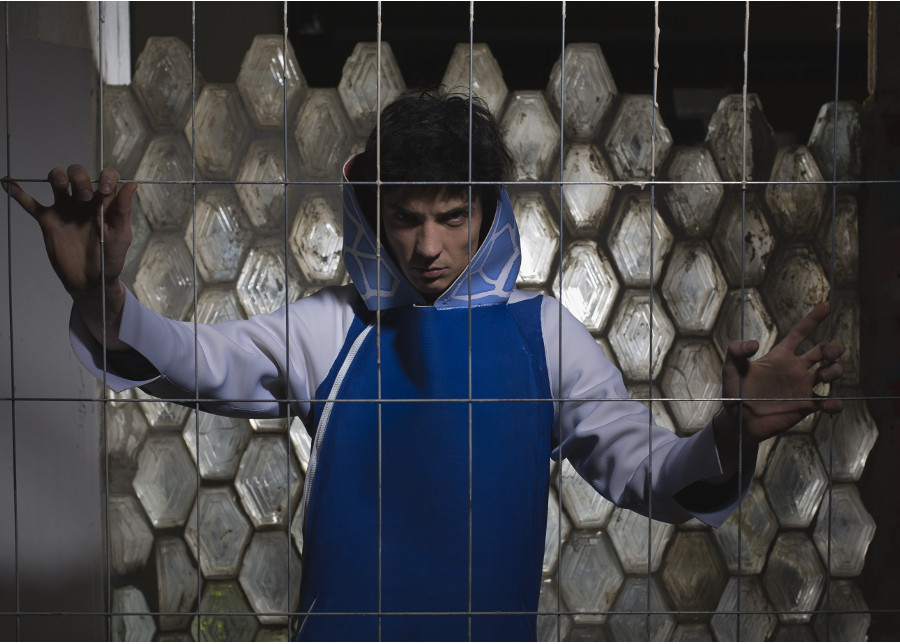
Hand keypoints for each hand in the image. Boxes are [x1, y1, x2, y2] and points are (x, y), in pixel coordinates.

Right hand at [4, 165, 136, 347]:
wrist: (91, 282)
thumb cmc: (111, 259)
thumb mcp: (121, 235)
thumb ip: (123, 210)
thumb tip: (132, 184)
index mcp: (106, 203)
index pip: (106, 176)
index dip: (105, 176)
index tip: (104, 190)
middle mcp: (85, 201)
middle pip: (78, 173)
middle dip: (80, 177)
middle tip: (84, 196)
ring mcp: (66, 209)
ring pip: (56, 180)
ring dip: (57, 175)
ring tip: (60, 185)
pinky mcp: (49, 221)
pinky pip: (30, 203)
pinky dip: (18, 192)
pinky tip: (7, 182)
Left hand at [719, 301, 843, 444]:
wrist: (737, 422)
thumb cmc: (733, 393)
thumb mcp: (730, 369)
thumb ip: (736, 352)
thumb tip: (753, 343)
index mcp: (780, 356)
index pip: (800, 333)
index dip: (813, 319)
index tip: (827, 304)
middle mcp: (795, 369)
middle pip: (823, 351)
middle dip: (833, 347)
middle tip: (828, 353)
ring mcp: (802, 387)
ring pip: (830, 373)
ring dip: (834, 371)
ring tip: (823, 377)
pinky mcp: (805, 406)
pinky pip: (826, 403)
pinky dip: (834, 404)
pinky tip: (831, 405)